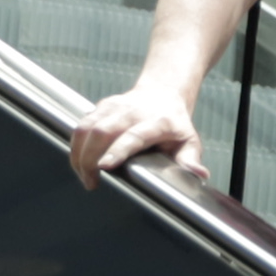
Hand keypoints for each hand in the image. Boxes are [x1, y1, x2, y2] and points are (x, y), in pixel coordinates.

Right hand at [69, 84, 204, 189]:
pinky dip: (75, 145)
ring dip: (79, 153)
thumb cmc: (175, 124)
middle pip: (102, 131)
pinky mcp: (100, 107)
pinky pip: (81, 125)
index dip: (117, 151)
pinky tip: (79, 162)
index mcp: (157, 121)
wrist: (163, 94)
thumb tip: (199, 174)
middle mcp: (132, 111)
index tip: (104, 166)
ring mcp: (114, 107)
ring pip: (86, 127)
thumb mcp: (189, 141)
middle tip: (90, 182)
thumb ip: (190, 159)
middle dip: (90, 158)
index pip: (133, 136)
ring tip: (83, 175)